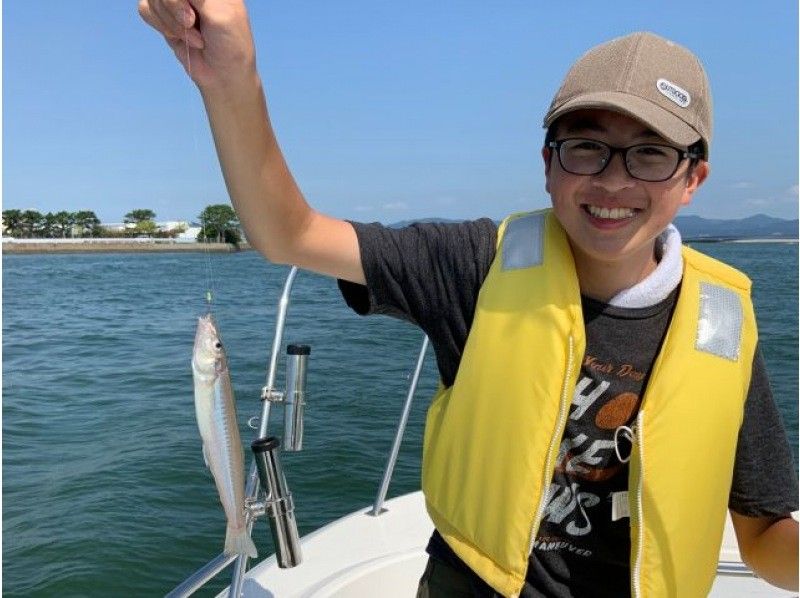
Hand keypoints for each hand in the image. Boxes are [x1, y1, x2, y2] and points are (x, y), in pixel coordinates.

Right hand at [138, 0, 256, 89]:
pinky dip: (160, 25)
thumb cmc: (230, 44)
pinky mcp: (164, 14)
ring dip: (171, 22)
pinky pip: (145, 9)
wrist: (223, 74)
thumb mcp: (219, 14)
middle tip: (192, 24)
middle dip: (174, 8)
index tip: (191, 14)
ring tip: (195, 37)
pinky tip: (179, 37)